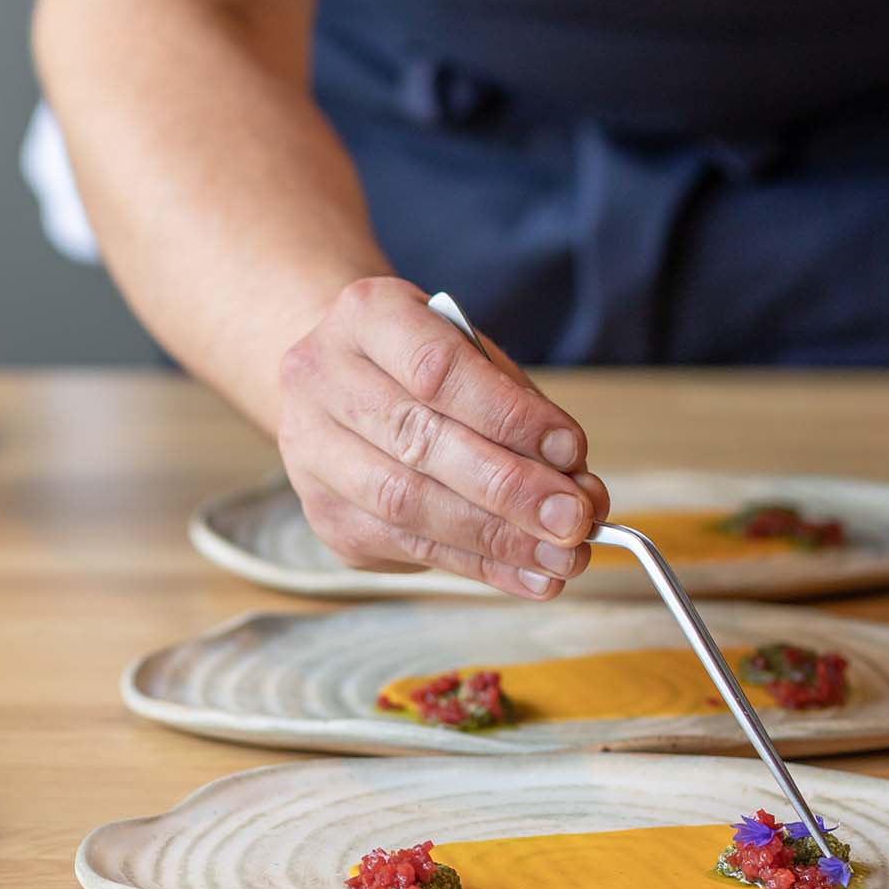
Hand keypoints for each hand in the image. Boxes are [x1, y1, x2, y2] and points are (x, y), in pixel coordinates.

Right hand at [277, 276, 608, 598]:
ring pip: (407, 504)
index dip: (508, 415)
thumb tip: (577, 485)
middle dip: (509, 488)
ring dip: (496, 537)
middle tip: (574, 517)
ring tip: (562, 554)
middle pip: (419, 441)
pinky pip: (407, 547)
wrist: (343, 383)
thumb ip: (522, 411)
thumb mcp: (475, 356)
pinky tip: (530, 573)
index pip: (436, 369)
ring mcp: (312, 451)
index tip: (571, 451)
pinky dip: (479, 565)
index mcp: (366, 315)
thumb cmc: (425, 364)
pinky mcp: (325, 515)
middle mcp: (322, 379)